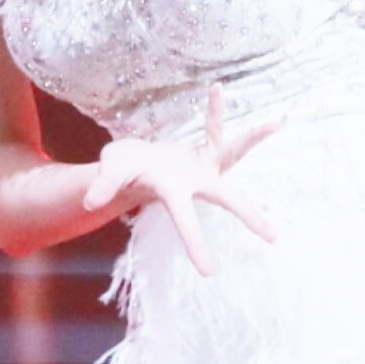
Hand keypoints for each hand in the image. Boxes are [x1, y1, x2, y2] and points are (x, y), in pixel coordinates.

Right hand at [83, 84, 278, 275]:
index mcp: (171, 193)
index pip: (184, 220)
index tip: (208, 273)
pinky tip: (217, 90)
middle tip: (273, 237)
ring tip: (275, 124)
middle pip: (225, 198)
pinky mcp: (204, 149)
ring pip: (232, 152)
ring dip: (251, 139)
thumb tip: (89, 201)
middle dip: (248, 215)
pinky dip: (215, 109)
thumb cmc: (120, 171)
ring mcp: (202, 166)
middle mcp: (193, 183)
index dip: (194, 243)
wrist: (133, 163)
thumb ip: (103, 185)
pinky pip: (213, 125)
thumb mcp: (110, 173)